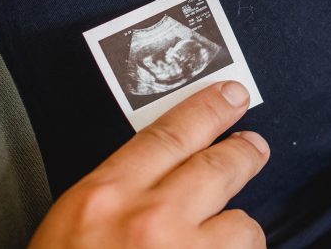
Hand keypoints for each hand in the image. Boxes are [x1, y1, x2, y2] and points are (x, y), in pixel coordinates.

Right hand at [29, 82, 268, 247]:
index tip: (232, 95)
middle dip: (244, 153)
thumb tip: (176, 163)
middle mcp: (150, 224)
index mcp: (105, 198)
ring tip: (218, 243)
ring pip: (243, 227)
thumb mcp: (76, 222)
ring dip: (237, 234)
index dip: (208, 110)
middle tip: (254, 147)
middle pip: (220, 167)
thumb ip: (123, 189)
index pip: (170, 135)